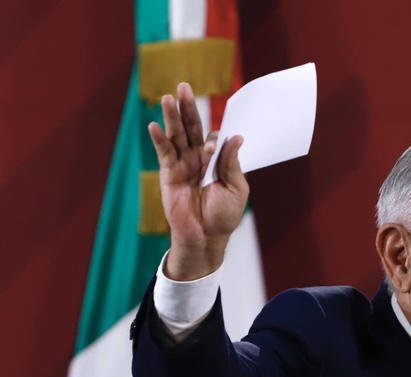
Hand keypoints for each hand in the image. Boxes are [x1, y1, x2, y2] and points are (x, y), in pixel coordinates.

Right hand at [147, 82, 248, 280]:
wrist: (206, 237)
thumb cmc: (224, 215)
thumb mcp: (236, 189)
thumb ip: (232, 163)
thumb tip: (236, 138)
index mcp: (217, 160)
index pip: (215, 137)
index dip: (217, 134)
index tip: (219, 132)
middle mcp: (198, 157)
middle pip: (192, 128)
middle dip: (188, 108)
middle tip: (184, 86)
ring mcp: (182, 164)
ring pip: (176, 135)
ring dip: (172, 116)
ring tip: (168, 98)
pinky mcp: (168, 173)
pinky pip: (164, 153)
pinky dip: (159, 139)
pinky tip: (155, 125)